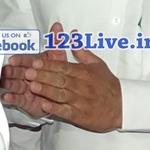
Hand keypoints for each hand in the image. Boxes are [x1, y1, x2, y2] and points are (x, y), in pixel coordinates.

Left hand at [1, 20, 122, 131]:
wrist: (121, 106)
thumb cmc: (107, 85)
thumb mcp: (97, 64)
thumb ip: (82, 50)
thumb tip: (72, 34)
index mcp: (84, 72)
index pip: (63, 67)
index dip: (48, 65)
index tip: (35, 62)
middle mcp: (82, 86)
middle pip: (60, 79)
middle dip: (43, 76)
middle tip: (28, 73)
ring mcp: (81, 101)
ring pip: (61, 94)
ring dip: (46, 91)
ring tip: (32, 87)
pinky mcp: (80, 115)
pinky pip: (66, 111)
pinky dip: (56, 109)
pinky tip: (45, 106)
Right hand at [1, 24, 66, 117]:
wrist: (61, 92)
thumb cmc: (57, 72)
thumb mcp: (58, 56)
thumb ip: (56, 42)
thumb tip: (57, 25)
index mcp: (34, 63)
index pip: (25, 60)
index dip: (19, 60)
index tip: (13, 59)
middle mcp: (27, 75)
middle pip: (17, 72)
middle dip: (11, 71)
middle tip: (5, 70)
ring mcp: (25, 88)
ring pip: (15, 84)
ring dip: (8, 83)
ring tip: (3, 82)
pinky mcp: (25, 101)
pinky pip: (18, 99)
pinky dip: (11, 97)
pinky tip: (5, 96)